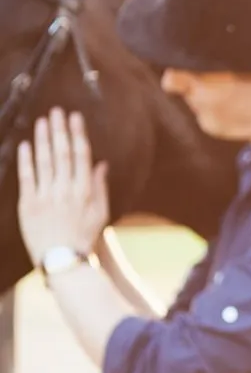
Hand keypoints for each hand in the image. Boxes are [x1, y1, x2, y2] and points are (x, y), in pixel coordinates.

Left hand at [16, 107, 108, 266]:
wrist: (63, 261)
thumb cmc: (84, 237)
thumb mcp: (100, 213)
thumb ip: (100, 187)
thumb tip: (101, 164)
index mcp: (85, 191)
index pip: (81, 155)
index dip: (78, 134)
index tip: (75, 117)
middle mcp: (66, 190)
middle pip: (62, 154)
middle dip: (59, 130)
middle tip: (56, 111)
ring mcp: (46, 197)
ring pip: (44, 162)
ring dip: (42, 140)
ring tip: (41, 121)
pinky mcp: (29, 205)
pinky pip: (27, 179)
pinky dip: (26, 161)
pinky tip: (26, 145)